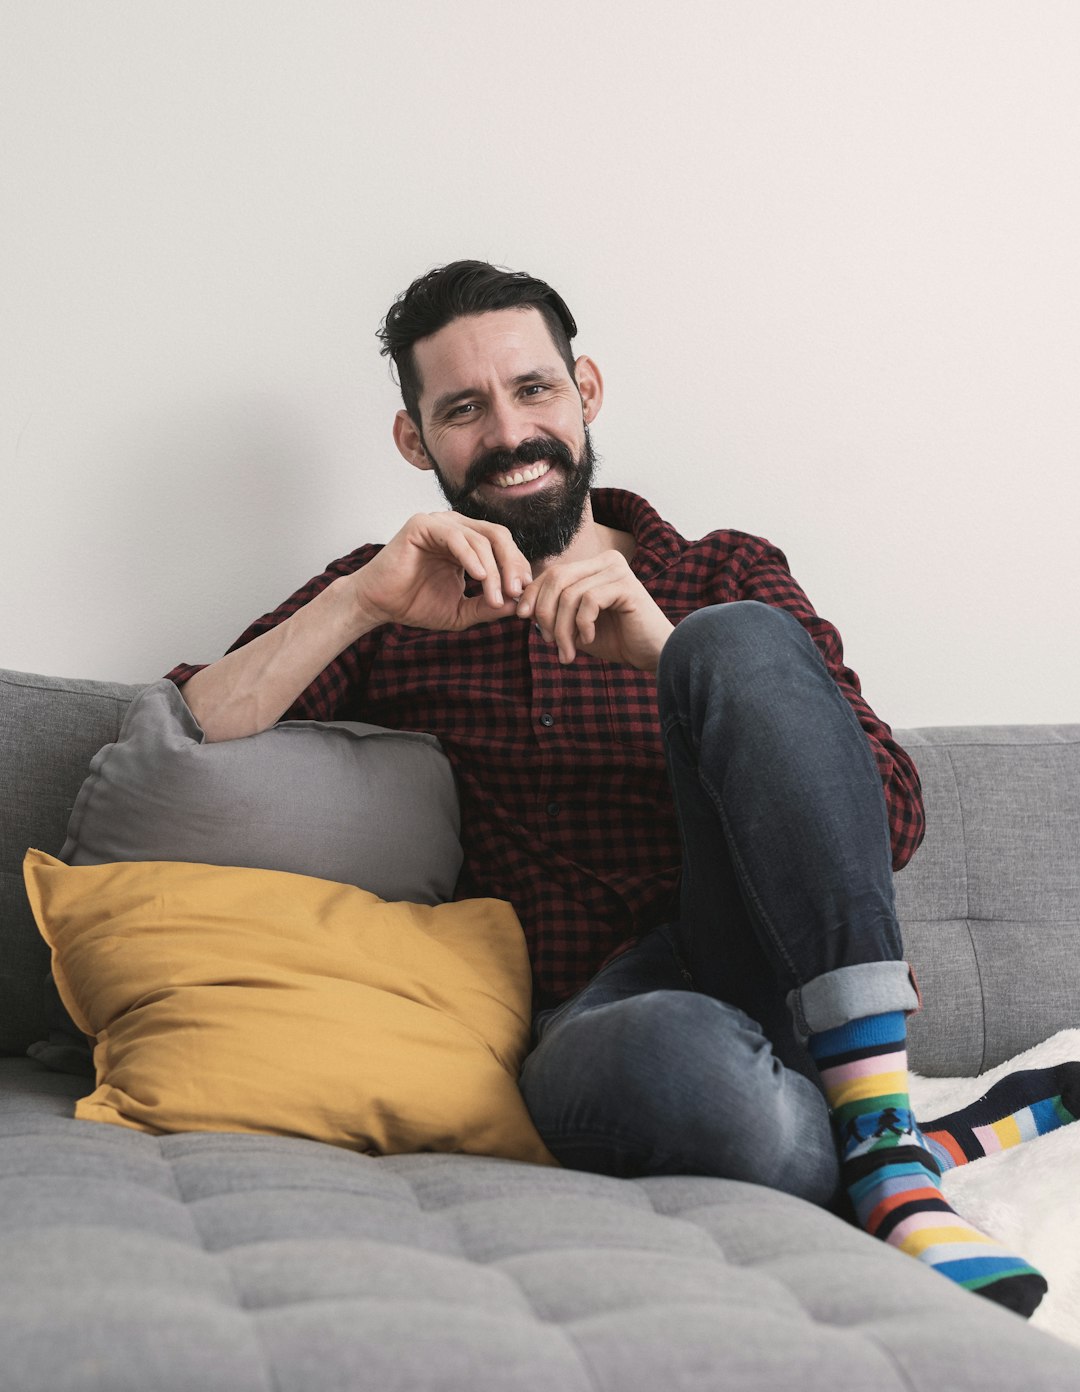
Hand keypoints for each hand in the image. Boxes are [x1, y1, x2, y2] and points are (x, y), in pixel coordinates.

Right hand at [349, 513, 532, 632]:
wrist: (380, 605)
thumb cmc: (415, 604)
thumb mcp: (462, 611)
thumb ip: (488, 606)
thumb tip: (519, 604)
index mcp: (468, 542)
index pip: (503, 546)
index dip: (517, 568)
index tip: (525, 594)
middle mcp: (456, 527)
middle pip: (498, 536)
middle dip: (512, 565)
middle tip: (517, 592)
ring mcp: (439, 523)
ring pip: (480, 539)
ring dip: (493, 570)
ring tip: (496, 597)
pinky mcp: (422, 525)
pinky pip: (456, 537)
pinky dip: (471, 557)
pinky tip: (478, 578)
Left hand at [516, 551, 674, 671]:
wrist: (652, 655)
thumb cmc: (616, 640)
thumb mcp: (575, 626)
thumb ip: (553, 612)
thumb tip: (521, 606)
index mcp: (593, 566)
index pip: (551, 573)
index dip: (532, 594)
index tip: (523, 618)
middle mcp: (606, 561)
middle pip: (556, 578)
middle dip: (544, 612)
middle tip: (548, 642)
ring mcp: (618, 570)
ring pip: (569, 594)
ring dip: (562, 628)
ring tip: (568, 651)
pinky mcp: (627, 585)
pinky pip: (588, 601)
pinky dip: (582, 625)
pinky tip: (589, 639)